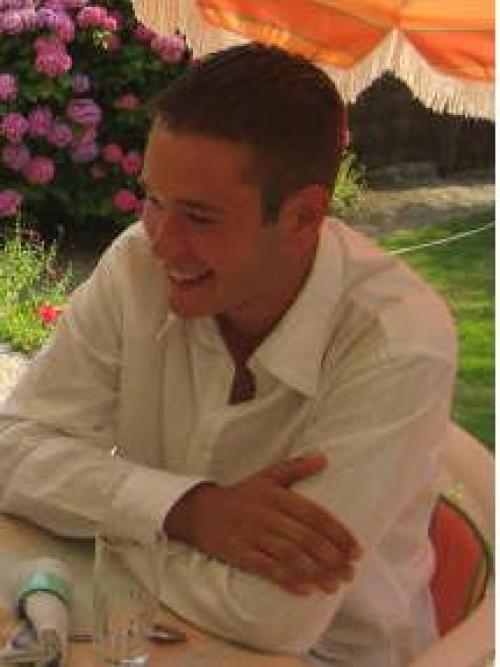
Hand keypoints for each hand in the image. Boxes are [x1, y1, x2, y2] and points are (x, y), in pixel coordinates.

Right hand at [164, 453, 360, 594]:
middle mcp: (266, 514)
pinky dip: (287, 580)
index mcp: (277, 495)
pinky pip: (266, 568)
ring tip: (335, 585)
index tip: (356, 550)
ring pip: (290, 556)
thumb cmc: (240, 494)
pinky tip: (306, 590)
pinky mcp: (239, 553)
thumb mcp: (266, 476)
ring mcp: (252, 535)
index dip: (337, 533)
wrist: (199, 510)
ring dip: (315, 572)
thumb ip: (296, 467)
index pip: (314, 514)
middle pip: (305, 538)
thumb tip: (324, 458)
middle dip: (332, 557)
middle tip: (350, 572)